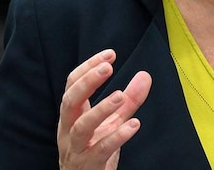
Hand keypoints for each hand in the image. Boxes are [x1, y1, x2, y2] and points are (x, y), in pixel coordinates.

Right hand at [57, 49, 151, 169]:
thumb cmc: (94, 150)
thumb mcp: (112, 122)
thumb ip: (128, 100)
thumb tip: (145, 74)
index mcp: (72, 115)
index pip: (72, 84)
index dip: (88, 67)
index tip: (110, 54)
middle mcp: (69, 129)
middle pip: (70, 101)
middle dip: (87, 82)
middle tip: (107, 68)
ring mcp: (77, 148)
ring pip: (82, 127)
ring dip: (100, 110)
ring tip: (119, 96)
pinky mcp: (89, 165)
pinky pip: (101, 150)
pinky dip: (117, 136)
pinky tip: (134, 125)